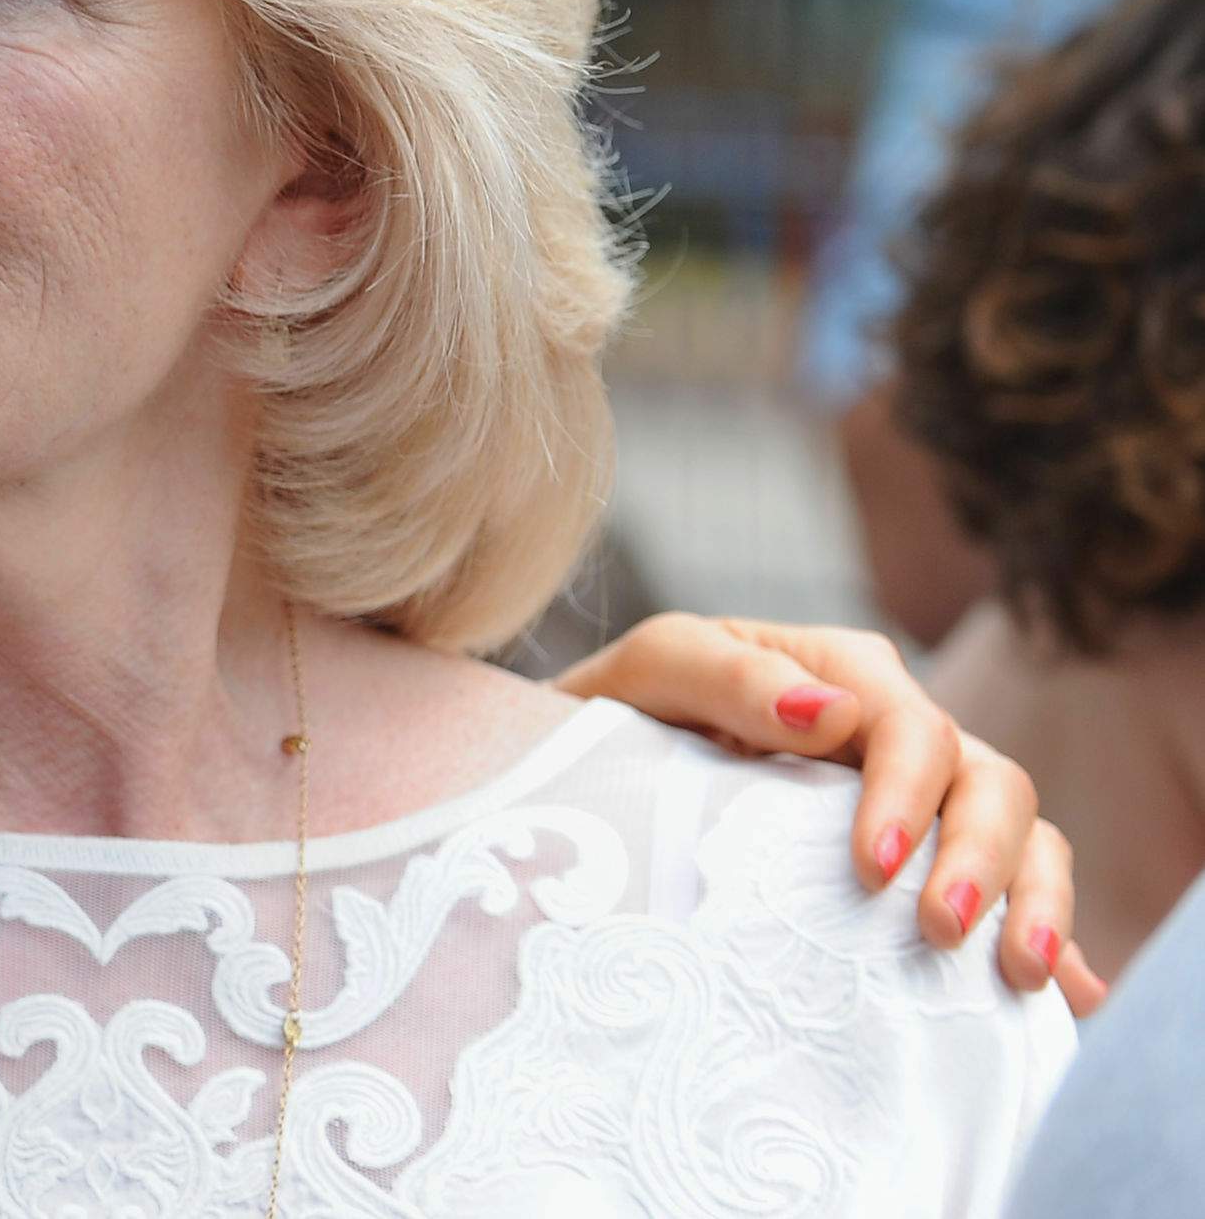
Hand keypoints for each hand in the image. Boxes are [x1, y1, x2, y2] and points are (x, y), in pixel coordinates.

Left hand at [553, 612, 1106, 1015]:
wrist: (597, 765)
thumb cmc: (626, 709)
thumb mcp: (655, 671)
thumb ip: (730, 676)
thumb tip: (828, 712)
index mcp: (842, 675)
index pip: (911, 726)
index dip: (907, 794)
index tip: (873, 867)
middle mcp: (899, 736)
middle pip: (989, 782)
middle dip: (981, 857)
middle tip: (941, 930)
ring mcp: (924, 803)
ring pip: (1022, 835)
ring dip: (1037, 901)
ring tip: (1018, 974)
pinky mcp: (925, 866)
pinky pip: (1011, 895)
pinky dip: (1048, 939)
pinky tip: (1068, 995)